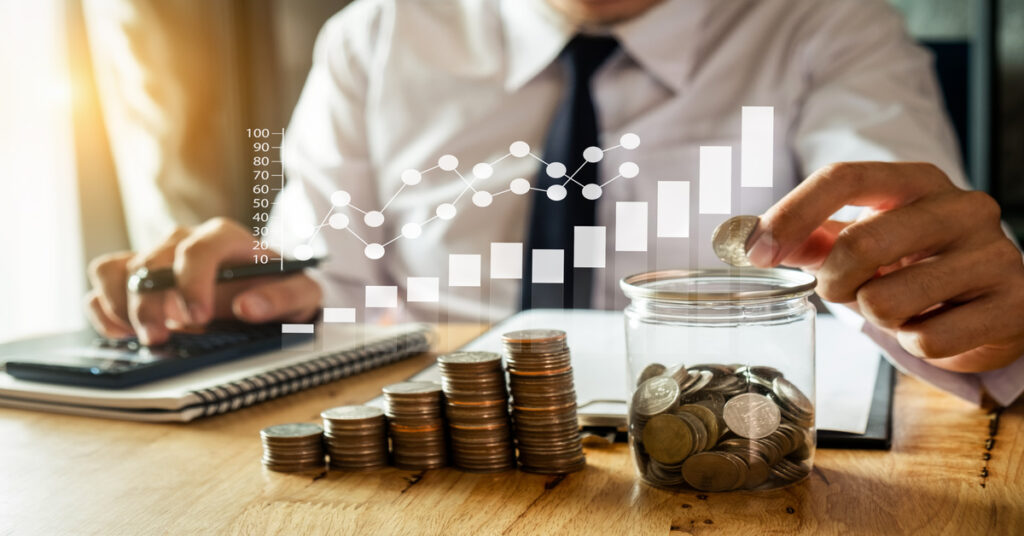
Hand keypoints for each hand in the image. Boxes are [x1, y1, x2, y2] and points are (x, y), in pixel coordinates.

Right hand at [85, 218, 321, 344]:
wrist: (263, 291)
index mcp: (225, 238)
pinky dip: (104, 307)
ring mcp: (156, 257)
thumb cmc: (279, 289)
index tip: (197, 316)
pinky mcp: (135, 276)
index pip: (199, 248)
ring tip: (145, 337)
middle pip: (153, 263)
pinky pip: (104, 280)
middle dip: (152, 303)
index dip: (192, 282)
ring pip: (120, 269)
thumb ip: (283, 298)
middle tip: (162, 338)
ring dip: (122, 305)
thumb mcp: (300, 294)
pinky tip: (123, 333)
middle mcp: (184, 240)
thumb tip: (250, 306)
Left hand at [747, 162, 1023, 372]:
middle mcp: (963, 207)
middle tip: (843, 292)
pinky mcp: (1013, 305)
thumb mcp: (866, 239)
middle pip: (859, 243)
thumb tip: (743, 239)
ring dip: (876, 316)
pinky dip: (915, 343)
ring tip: (900, 307)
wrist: (997, 302)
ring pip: (888, 301)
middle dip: (833, 282)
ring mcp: (995, 254)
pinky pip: (927, 340)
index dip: (791, 214)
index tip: (755, 252)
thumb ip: (810, 236)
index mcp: (919, 180)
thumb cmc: (917, 266)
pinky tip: (934, 326)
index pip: (844, 177)